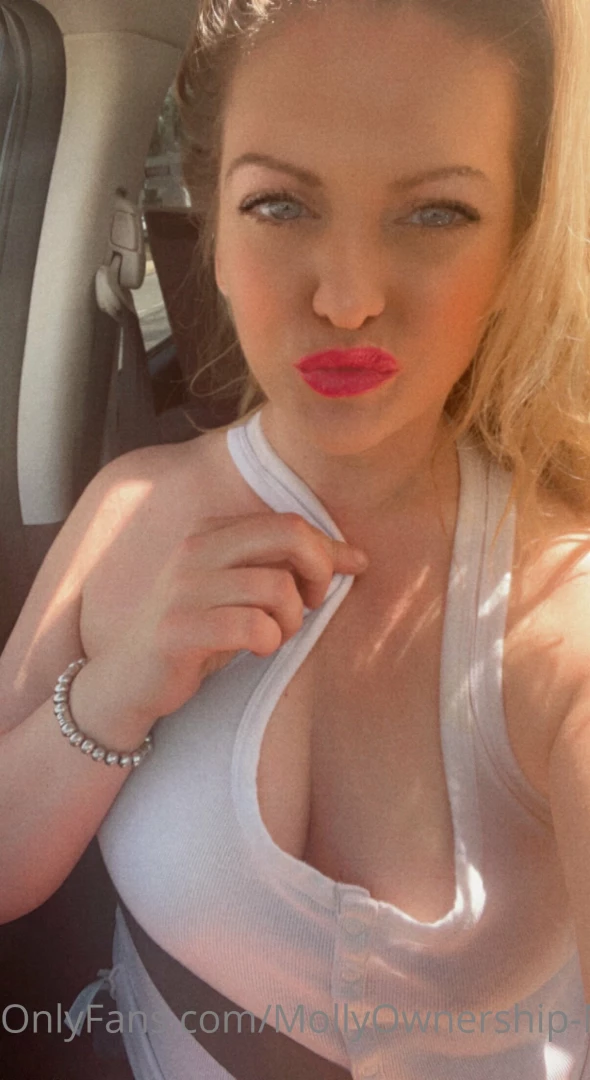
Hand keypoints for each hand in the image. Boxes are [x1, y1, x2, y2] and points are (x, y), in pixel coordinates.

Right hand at [94, 512, 368, 726]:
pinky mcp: (179, 629)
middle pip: (287, 535)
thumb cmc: (197, 635)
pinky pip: (253, 626)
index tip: (354, 569)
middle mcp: (195, 549)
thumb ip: (281, 567)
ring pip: (276, 587)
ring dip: (291, 619)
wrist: (127, 680)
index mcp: (210, 532)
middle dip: (319, 570)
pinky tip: (257, 649)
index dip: (328, 547)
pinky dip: (269, 641)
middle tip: (314, 604)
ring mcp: (184, 588)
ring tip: (277, 634)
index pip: (287, 522)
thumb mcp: (237, 591)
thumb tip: (355, 557)